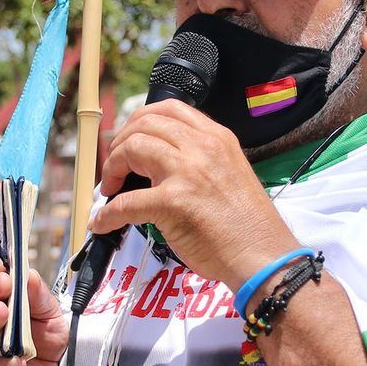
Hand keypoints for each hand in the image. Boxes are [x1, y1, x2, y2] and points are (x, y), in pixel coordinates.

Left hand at [89, 102, 298, 295]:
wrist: (263, 256)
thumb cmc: (248, 226)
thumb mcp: (229, 173)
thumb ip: (200, 161)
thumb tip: (159, 167)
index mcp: (217, 138)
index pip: (169, 109)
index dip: (139, 121)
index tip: (130, 141)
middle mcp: (202, 147)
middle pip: (145, 123)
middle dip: (121, 143)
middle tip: (115, 167)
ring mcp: (187, 172)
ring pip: (132, 149)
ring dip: (112, 168)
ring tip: (112, 189)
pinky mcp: (174, 202)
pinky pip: (126, 202)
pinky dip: (107, 214)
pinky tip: (103, 223)